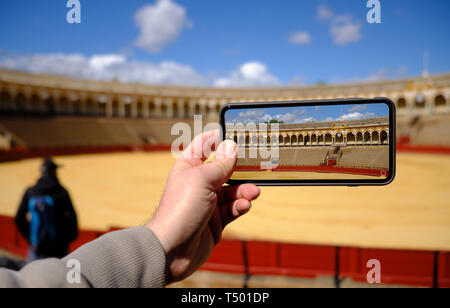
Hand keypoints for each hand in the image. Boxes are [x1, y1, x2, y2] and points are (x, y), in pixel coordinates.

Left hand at [146, 129, 260, 283]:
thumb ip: (220, 164)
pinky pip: (232, 209)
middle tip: (256, 167)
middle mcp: (198, 183)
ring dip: (243, 191)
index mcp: (189, 167)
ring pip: (231, 191)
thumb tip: (231, 146)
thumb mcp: (202, 179)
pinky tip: (244, 205)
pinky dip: (240, 206)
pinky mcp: (215, 221)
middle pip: (223, 169)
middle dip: (240, 169)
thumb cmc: (179, 210)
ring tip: (253, 192)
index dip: (218, 137)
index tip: (236, 132)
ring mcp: (207, 203)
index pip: (204, 145)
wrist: (171, 250)